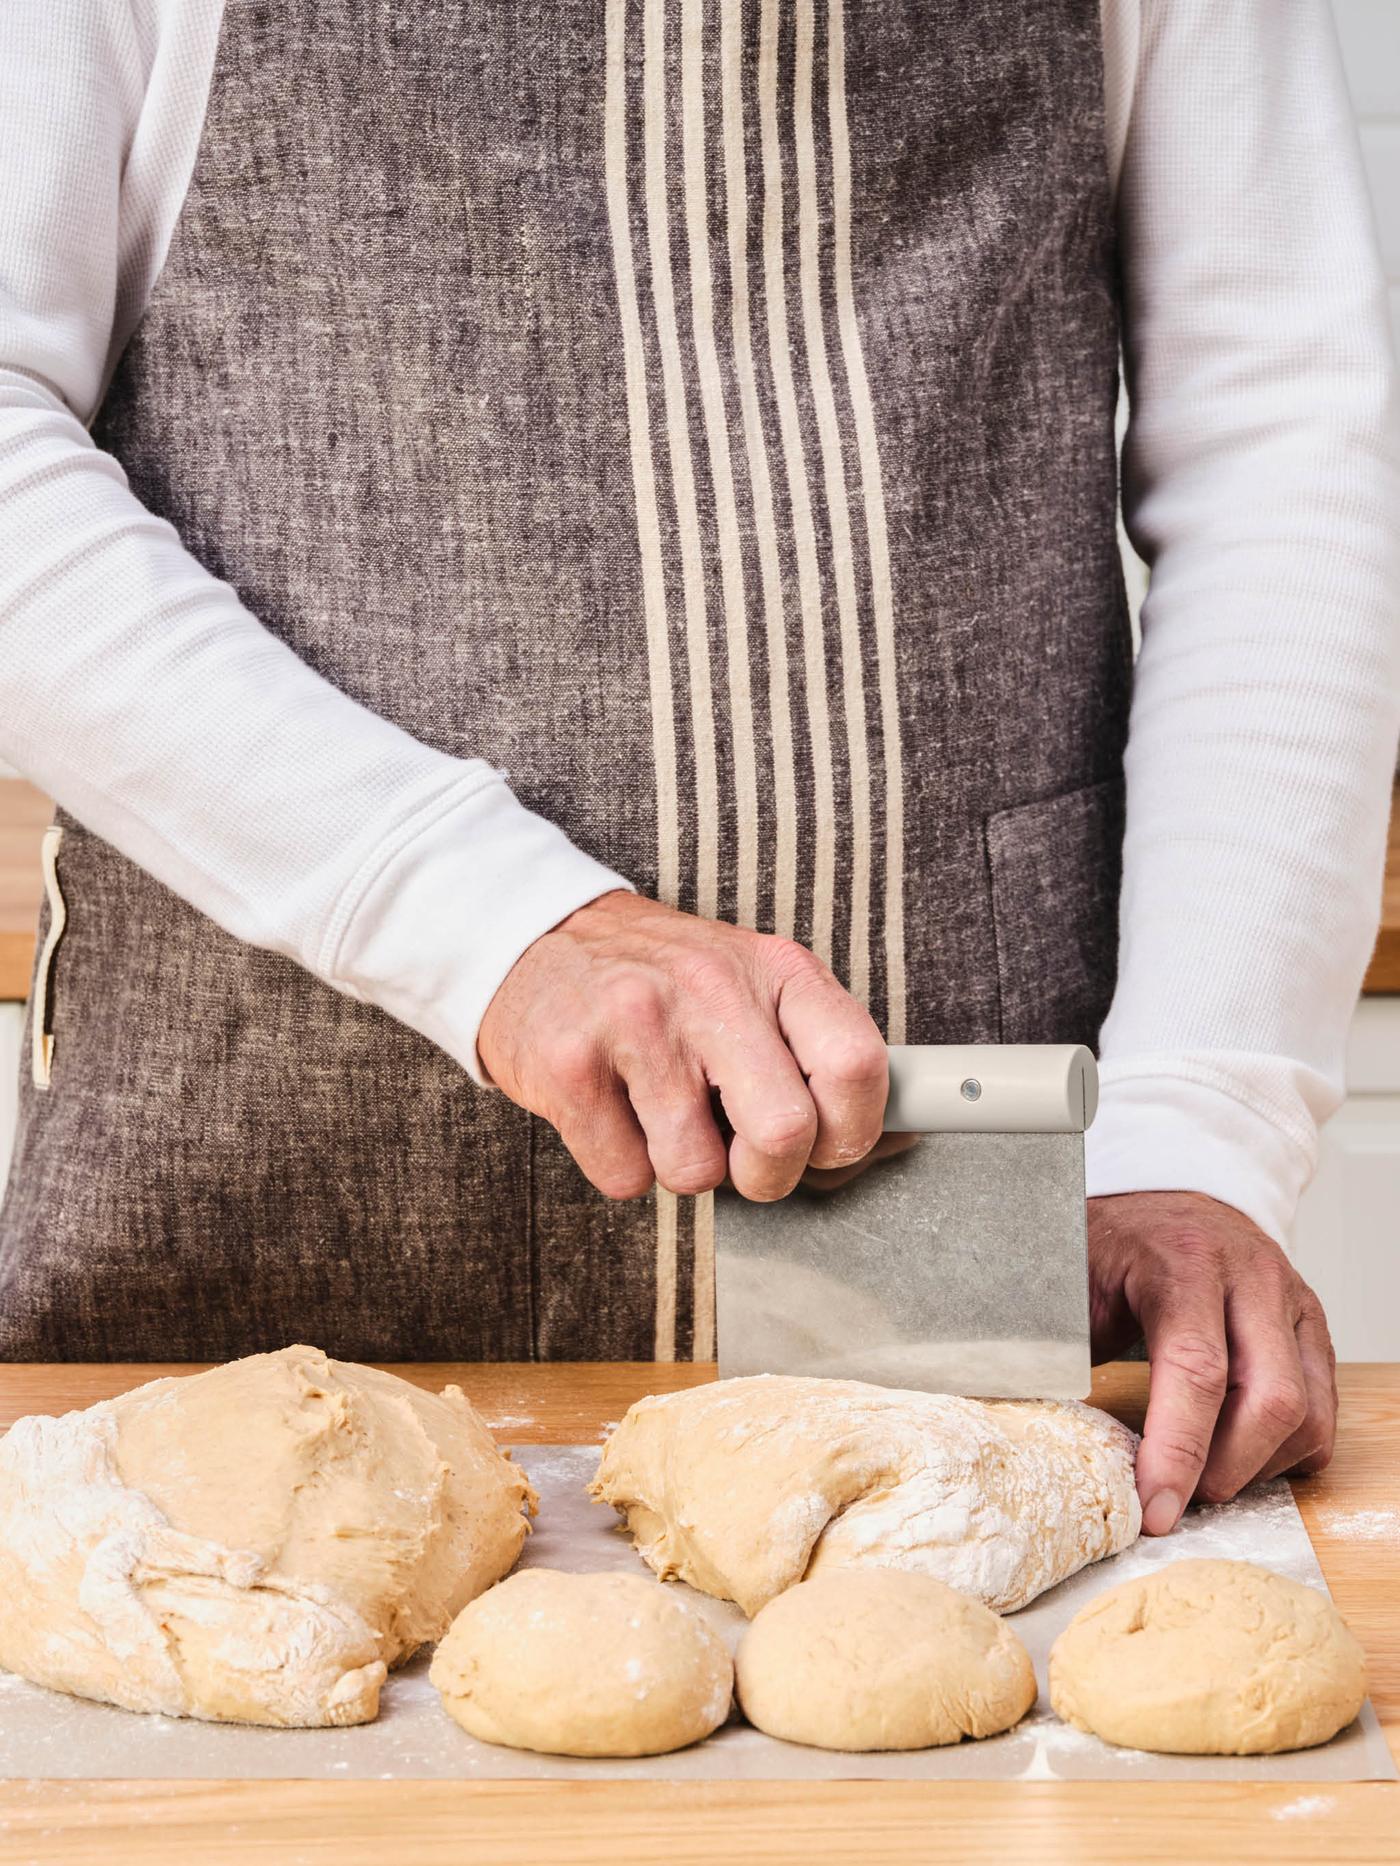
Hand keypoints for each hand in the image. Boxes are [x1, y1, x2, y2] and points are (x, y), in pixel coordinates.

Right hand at [477, 890, 887, 1201]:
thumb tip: (890, 1129)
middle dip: (766, 1174)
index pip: (857, 1063)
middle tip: (742, 1158)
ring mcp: (638, 1026)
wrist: (531, 938)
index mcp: (773, 970)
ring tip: (658, 1109)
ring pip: (697, 1171)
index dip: (854, 1129)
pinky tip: (611, 1109)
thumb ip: (809, 1045)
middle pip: (785, 1134)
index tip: (830, 1143)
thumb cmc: (657, 978)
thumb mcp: (746, 980)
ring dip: (681, 1165)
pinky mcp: (572, 1068)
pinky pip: (625, 1178)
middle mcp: (711, 991)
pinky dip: (622, 1163)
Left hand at [1088, 1191, 1336, 1534]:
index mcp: (1185, 1260)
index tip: (1154, 1508)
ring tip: (1202, 1475)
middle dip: (1225, 1471)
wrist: (1164, 1199)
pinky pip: (1323, 1411)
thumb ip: (1059, 1343)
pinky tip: (1238, 1453)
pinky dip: (1287, 1451)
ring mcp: (1292, 1302)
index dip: (1177, 1451)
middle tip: (1178, 1501)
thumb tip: (1026, 1414)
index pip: (1196, 1370)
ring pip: (1308, 1414)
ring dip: (1258, 1467)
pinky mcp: (1312, 1328)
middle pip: (1270, 1399)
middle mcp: (1253, 1278)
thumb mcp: (1073, 1279)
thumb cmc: (1113, 1244)